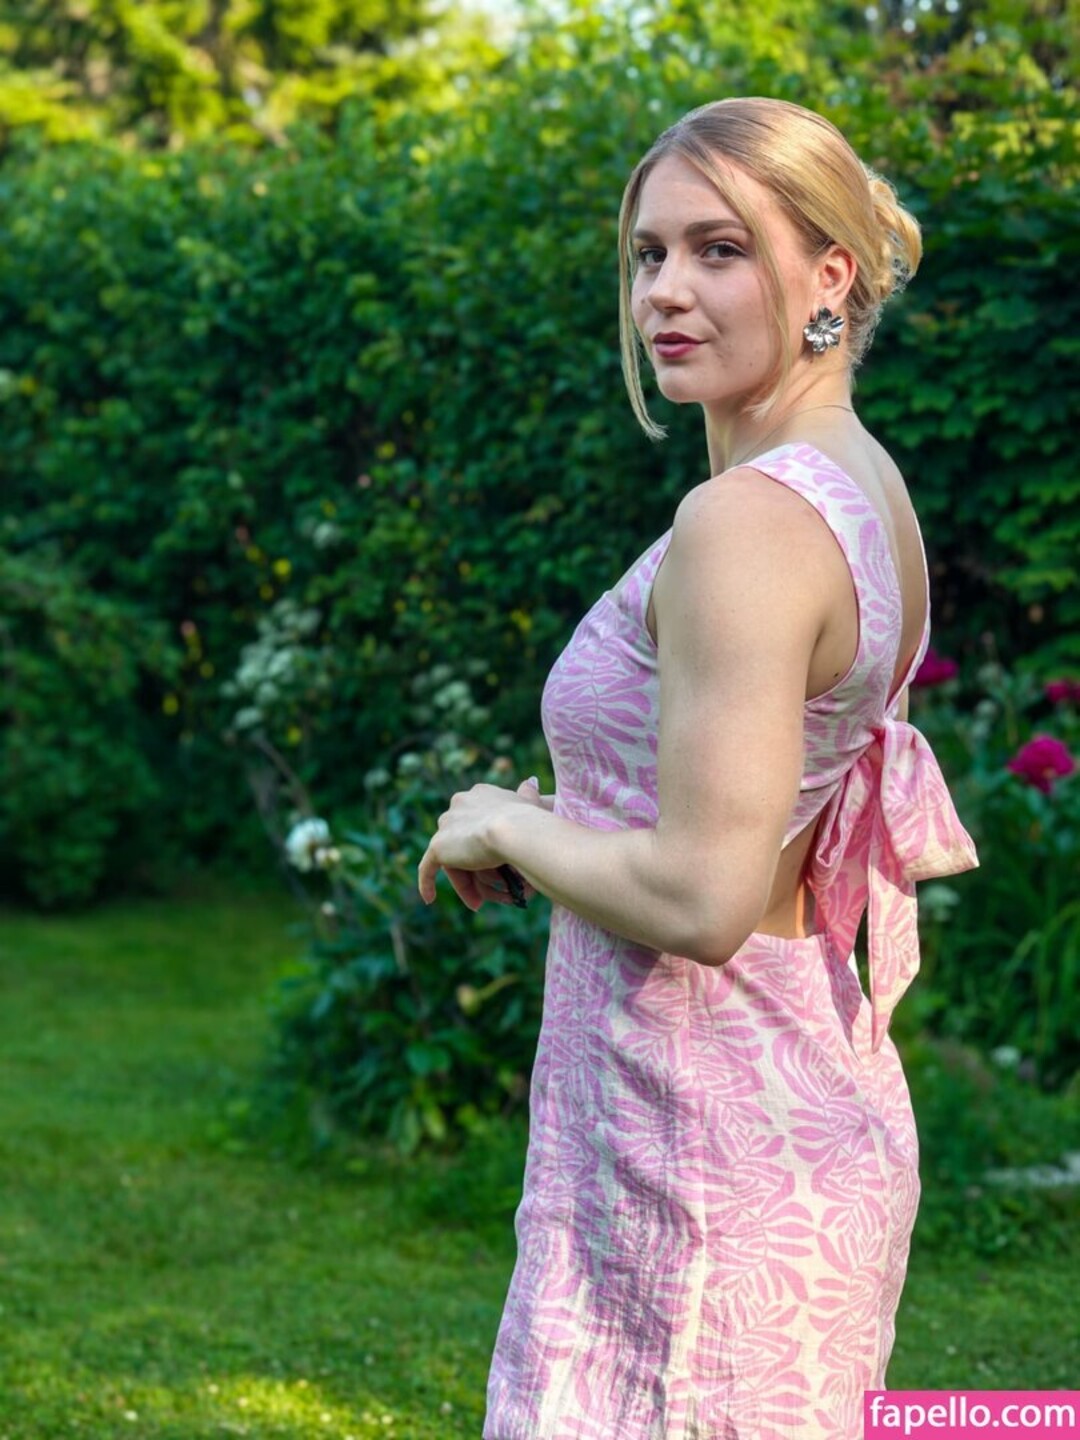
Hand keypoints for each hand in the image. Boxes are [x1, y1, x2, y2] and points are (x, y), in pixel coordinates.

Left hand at [418, 778, 548, 908]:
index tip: (499, 863)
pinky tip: (429, 899)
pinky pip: (428, 867)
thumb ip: (527, 795)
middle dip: (473, 865)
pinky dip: (427, 882)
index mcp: (480, 794)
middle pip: (463, 840)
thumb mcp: (532, 803)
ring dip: (463, 880)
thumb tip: (530, 784)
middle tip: (486, 891)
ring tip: (477, 902)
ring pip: (451, 856)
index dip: (486, 845)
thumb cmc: (532, 820)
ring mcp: (447, 824)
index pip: (477, 822)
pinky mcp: (438, 845)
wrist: (516, 830)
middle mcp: (459, 803)